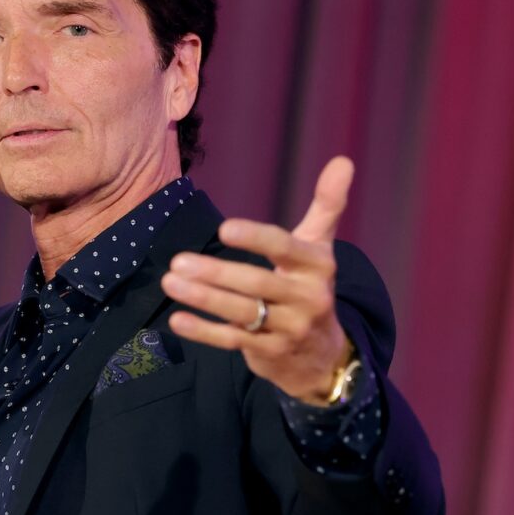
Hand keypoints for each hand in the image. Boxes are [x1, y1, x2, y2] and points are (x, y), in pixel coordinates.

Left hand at [160, 157, 355, 403]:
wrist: (321, 354)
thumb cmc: (309, 286)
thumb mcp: (320, 247)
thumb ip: (327, 204)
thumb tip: (343, 159)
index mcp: (318, 266)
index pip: (285, 248)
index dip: (255, 238)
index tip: (224, 229)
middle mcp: (308, 299)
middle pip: (258, 284)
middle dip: (216, 272)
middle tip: (178, 260)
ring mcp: (290, 329)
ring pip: (243, 313)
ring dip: (204, 298)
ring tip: (170, 281)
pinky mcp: (270, 354)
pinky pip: (233, 341)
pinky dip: (204, 332)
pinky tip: (176, 319)